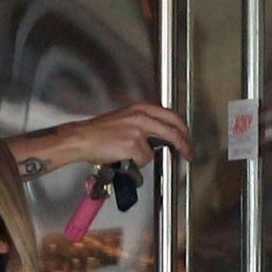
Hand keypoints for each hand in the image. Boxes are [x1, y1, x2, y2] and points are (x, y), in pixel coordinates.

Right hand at [76, 102, 192, 166]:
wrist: (82, 138)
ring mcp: (138, 130)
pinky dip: (134, 162)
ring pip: (155, 148)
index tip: (187, 139)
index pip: (171, 116)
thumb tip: (157, 138)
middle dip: (184, 143)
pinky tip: (122, 157)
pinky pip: (143, 159)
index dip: (182, 129)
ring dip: (144, 157)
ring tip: (128, 156)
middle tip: (188, 153)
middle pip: (174, 130)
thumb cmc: (99, 132)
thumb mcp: (125, 119)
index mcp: (141, 108)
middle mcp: (142, 116)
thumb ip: (143, 124)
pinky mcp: (133, 144)